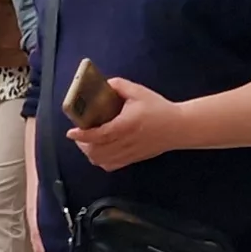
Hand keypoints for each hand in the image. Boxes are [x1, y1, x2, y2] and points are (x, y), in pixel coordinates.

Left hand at [65, 78, 180, 169]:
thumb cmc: (159, 109)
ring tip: (87, 143)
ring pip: (102, 161)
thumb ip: (119, 85)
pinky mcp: (133, 159)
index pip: (99, 134)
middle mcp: (126, 142)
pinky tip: (100, 151)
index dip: (82, 135)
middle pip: (96, 152)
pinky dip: (101, 161)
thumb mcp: (139, 92)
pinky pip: (111, 166)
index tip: (71, 132)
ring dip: (90, 153)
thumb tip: (103, 85)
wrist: (179, 127)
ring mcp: (129, 153)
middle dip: (82, 145)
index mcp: (126, 125)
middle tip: (79, 135)